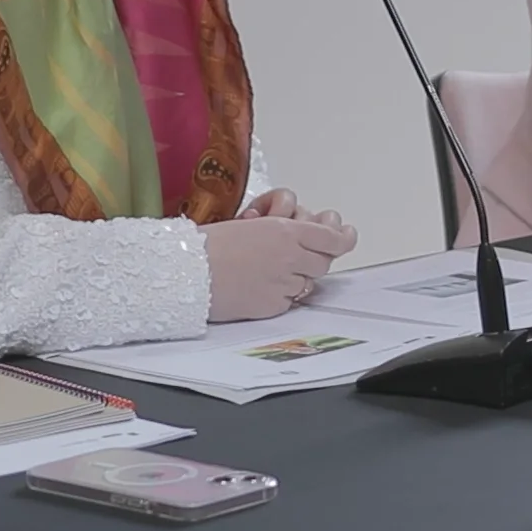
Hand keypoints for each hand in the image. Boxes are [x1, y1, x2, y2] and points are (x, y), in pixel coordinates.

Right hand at [204, 207, 357, 320]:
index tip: (345, 234)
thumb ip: (284, 230)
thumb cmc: (208, 245)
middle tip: (294, 253)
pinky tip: (257, 285)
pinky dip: (279, 295)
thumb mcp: (252, 224)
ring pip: (307, 282)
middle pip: (323, 261)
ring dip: (295, 276)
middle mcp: (290, 257)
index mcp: (285, 231)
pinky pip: (288, 301)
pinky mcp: (273, 306)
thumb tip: (305, 231)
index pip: (332, 238)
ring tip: (266, 269)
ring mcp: (283, 284)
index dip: (343, 237)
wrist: (186, 272)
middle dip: (313, 257)